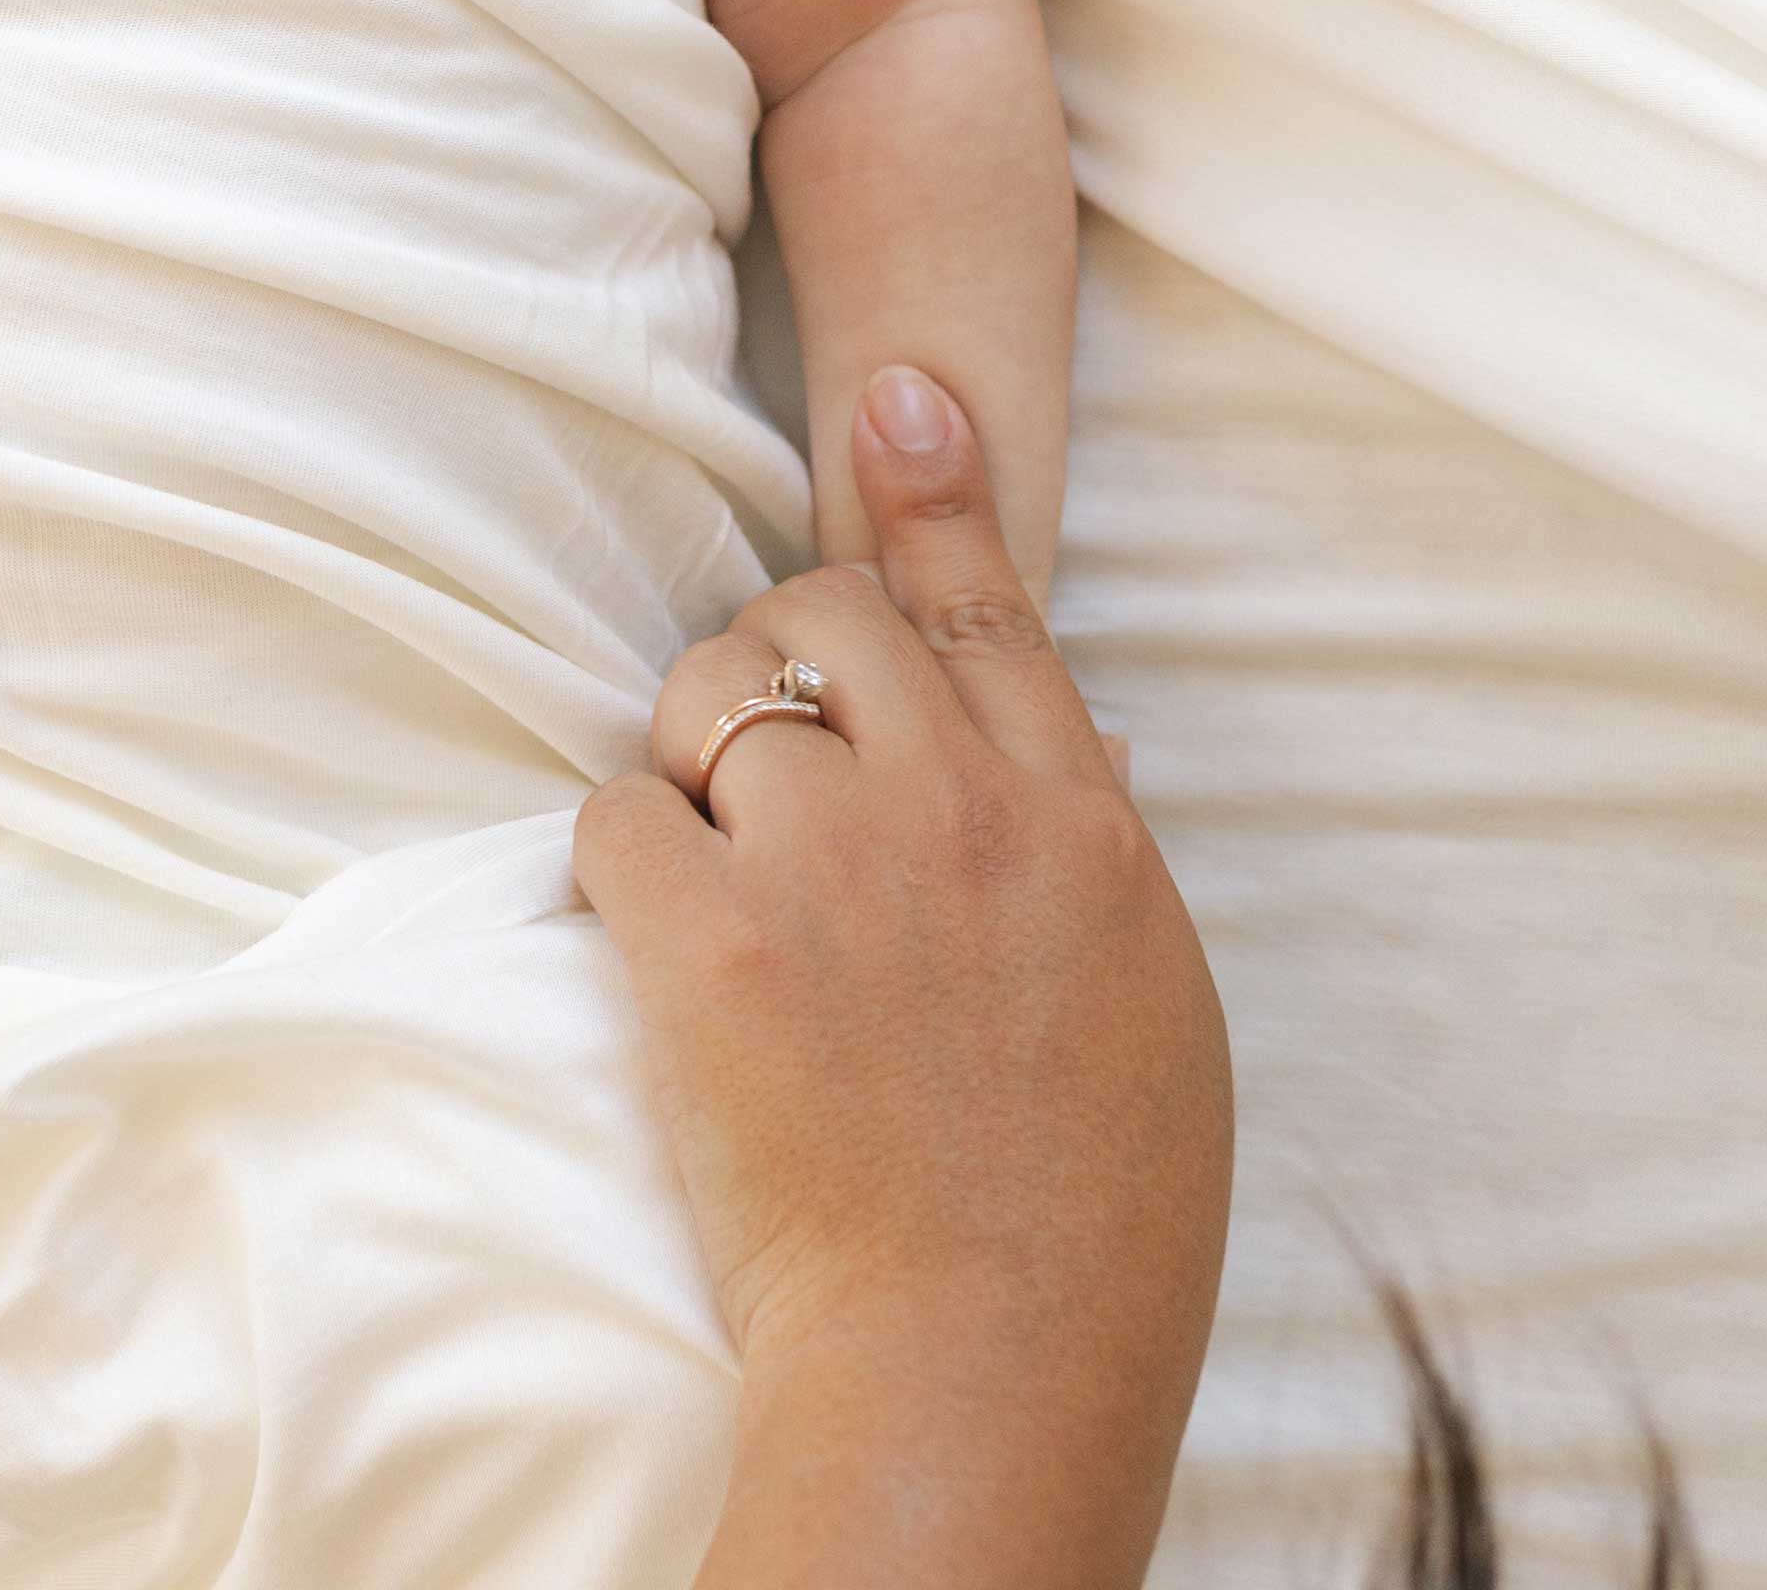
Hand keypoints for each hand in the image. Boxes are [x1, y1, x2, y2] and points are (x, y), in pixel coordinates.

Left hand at [572, 364, 1229, 1561]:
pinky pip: (618, 814)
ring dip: (695, 756)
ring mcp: (834, 868)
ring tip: (720, 871)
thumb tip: (1053, 748)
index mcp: (1079, 821)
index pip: (989, 608)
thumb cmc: (1088, 1224)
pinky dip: (622, 860)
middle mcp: (961, 808)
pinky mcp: (708, 942)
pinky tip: (661, 938)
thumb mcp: (1148, 1004)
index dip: (934, 490)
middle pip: (834, 618)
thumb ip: (1087, 852)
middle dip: (783, 656)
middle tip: (766, 760)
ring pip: (714, 696)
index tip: (896, 393)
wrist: (983, 1374)